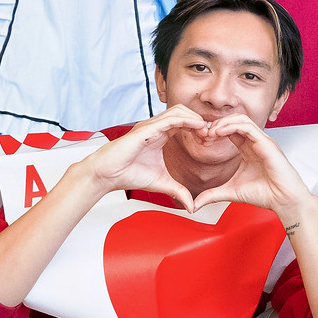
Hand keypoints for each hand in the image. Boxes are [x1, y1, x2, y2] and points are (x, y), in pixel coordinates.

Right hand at [81, 108, 204, 208]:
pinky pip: (169, 119)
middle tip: (212, 135)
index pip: (185, 123)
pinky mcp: (145, 129)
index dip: (199, 128)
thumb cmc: (128, 174)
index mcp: (160, 135)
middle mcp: (156, 127)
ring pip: (178, 111)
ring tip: (207, 131)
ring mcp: (150, 126)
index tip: (210, 140)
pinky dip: (186, 120)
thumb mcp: (161, 183)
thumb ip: (178, 191)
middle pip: (184, 113)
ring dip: (195, 118)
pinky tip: (198, 127)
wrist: (106, 175)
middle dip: (200, 121)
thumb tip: (192, 206)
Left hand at [188, 115, 317, 223]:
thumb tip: (194, 205)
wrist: (283, 200)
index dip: (214, 131)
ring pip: (241, 119)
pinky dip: (232, 126)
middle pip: (234, 120)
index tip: (201, 139)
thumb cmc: (264, 194)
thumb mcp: (230, 192)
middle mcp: (256, 141)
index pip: (230, 130)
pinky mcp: (267, 143)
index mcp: (248, 148)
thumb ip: (212, 195)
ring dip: (223, 122)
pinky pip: (247, 127)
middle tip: (203, 133)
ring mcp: (262, 140)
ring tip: (210, 131)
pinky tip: (220, 132)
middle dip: (217, 124)